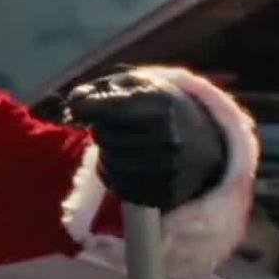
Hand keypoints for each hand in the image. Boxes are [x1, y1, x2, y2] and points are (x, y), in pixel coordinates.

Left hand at [64, 70, 227, 210]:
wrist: (205, 146)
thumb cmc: (162, 108)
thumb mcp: (139, 85)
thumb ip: (102, 87)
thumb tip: (73, 100)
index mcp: (162, 105)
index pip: (109, 108)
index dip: (85, 108)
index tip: (75, 108)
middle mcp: (168, 137)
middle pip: (104, 135)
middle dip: (100, 129)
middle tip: (111, 125)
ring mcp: (168, 168)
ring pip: (108, 161)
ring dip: (106, 152)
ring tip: (123, 143)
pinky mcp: (164, 193)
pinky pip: (117, 185)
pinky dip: (113, 174)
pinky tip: (128, 162)